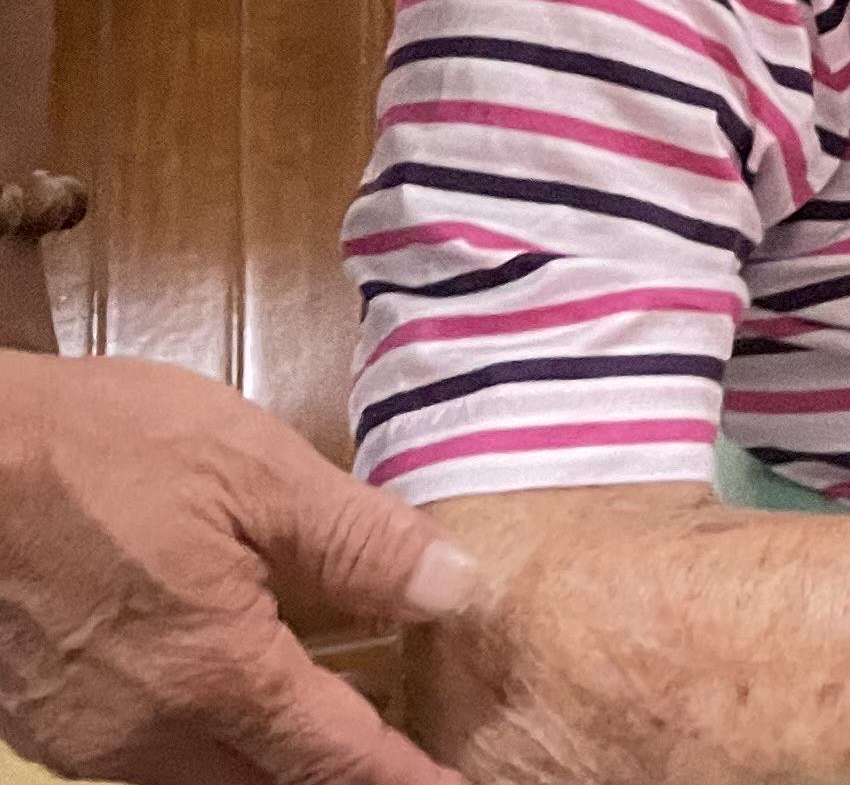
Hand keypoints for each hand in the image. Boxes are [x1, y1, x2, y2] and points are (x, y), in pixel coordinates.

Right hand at [0, 353, 478, 784]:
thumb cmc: (99, 453)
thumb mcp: (254, 471)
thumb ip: (359, 540)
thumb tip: (453, 589)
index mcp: (217, 678)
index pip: (336, 758)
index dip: (403, 779)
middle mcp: (147, 734)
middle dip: (334, 776)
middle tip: (396, 752)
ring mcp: (84, 737)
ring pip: (199, 780)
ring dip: (265, 761)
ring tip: (322, 722)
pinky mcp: (39, 720)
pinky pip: (141, 758)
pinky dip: (202, 745)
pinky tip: (225, 695)